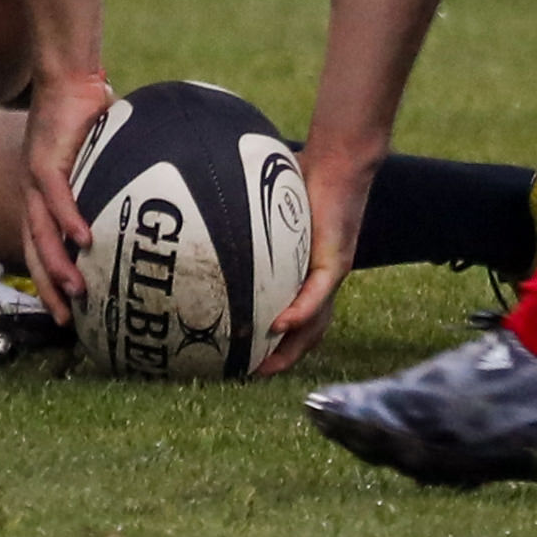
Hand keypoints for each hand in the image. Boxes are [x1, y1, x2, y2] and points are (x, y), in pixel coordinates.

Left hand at [18, 68, 112, 320]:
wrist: (69, 79)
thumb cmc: (88, 118)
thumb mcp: (105, 160)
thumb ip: (123, 185)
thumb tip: (167, 203)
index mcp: (45, 199)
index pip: (42, 249)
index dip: (50, 282)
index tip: (68, 312)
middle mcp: (35, 195)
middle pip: (35, 251)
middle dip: (49, 288)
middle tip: (67, 321)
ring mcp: (36, 180)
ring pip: (41, 231)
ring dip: (57, 263)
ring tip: (77, 290)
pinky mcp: (44, 161)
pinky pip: (56, 196)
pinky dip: (68, 219)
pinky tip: (84, 241)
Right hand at [254, 139, 375, 374]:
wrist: (337, 162)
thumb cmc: (302, 177)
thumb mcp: (266, 205)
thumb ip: (243, 215)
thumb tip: (198, 205)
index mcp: (307, 271)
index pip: (295, 316)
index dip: (276, 341)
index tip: (247, 357)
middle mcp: (322, 279)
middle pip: (307, 332)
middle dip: (282, 357)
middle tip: (252, 374)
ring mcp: (331, 273)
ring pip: (315, 322)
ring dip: (292, 347)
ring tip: (267, 365)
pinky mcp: (337, 261)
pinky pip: (317, 294)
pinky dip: (301, 313)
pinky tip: (281, 326)